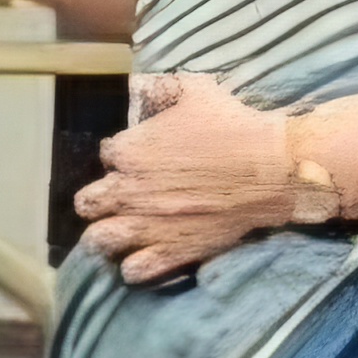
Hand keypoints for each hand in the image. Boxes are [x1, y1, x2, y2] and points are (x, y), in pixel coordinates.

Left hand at [76, 71, 288, 283]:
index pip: (106, 153)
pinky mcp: (169, 252)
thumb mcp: (196, 91)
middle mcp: (127, 191)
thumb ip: (164, 89)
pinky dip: (134, 266)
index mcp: (128, 152)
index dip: (122, 154)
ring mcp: (145, 226)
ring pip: (99, 240)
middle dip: (99, 198)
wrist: (270, 169)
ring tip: (121, 231)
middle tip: (121, 197)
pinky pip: (133, 269)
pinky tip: (143, 257)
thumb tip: (149, 88)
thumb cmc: (233, 126)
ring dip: (106, 234)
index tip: (141, 156)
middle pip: (87, 202)